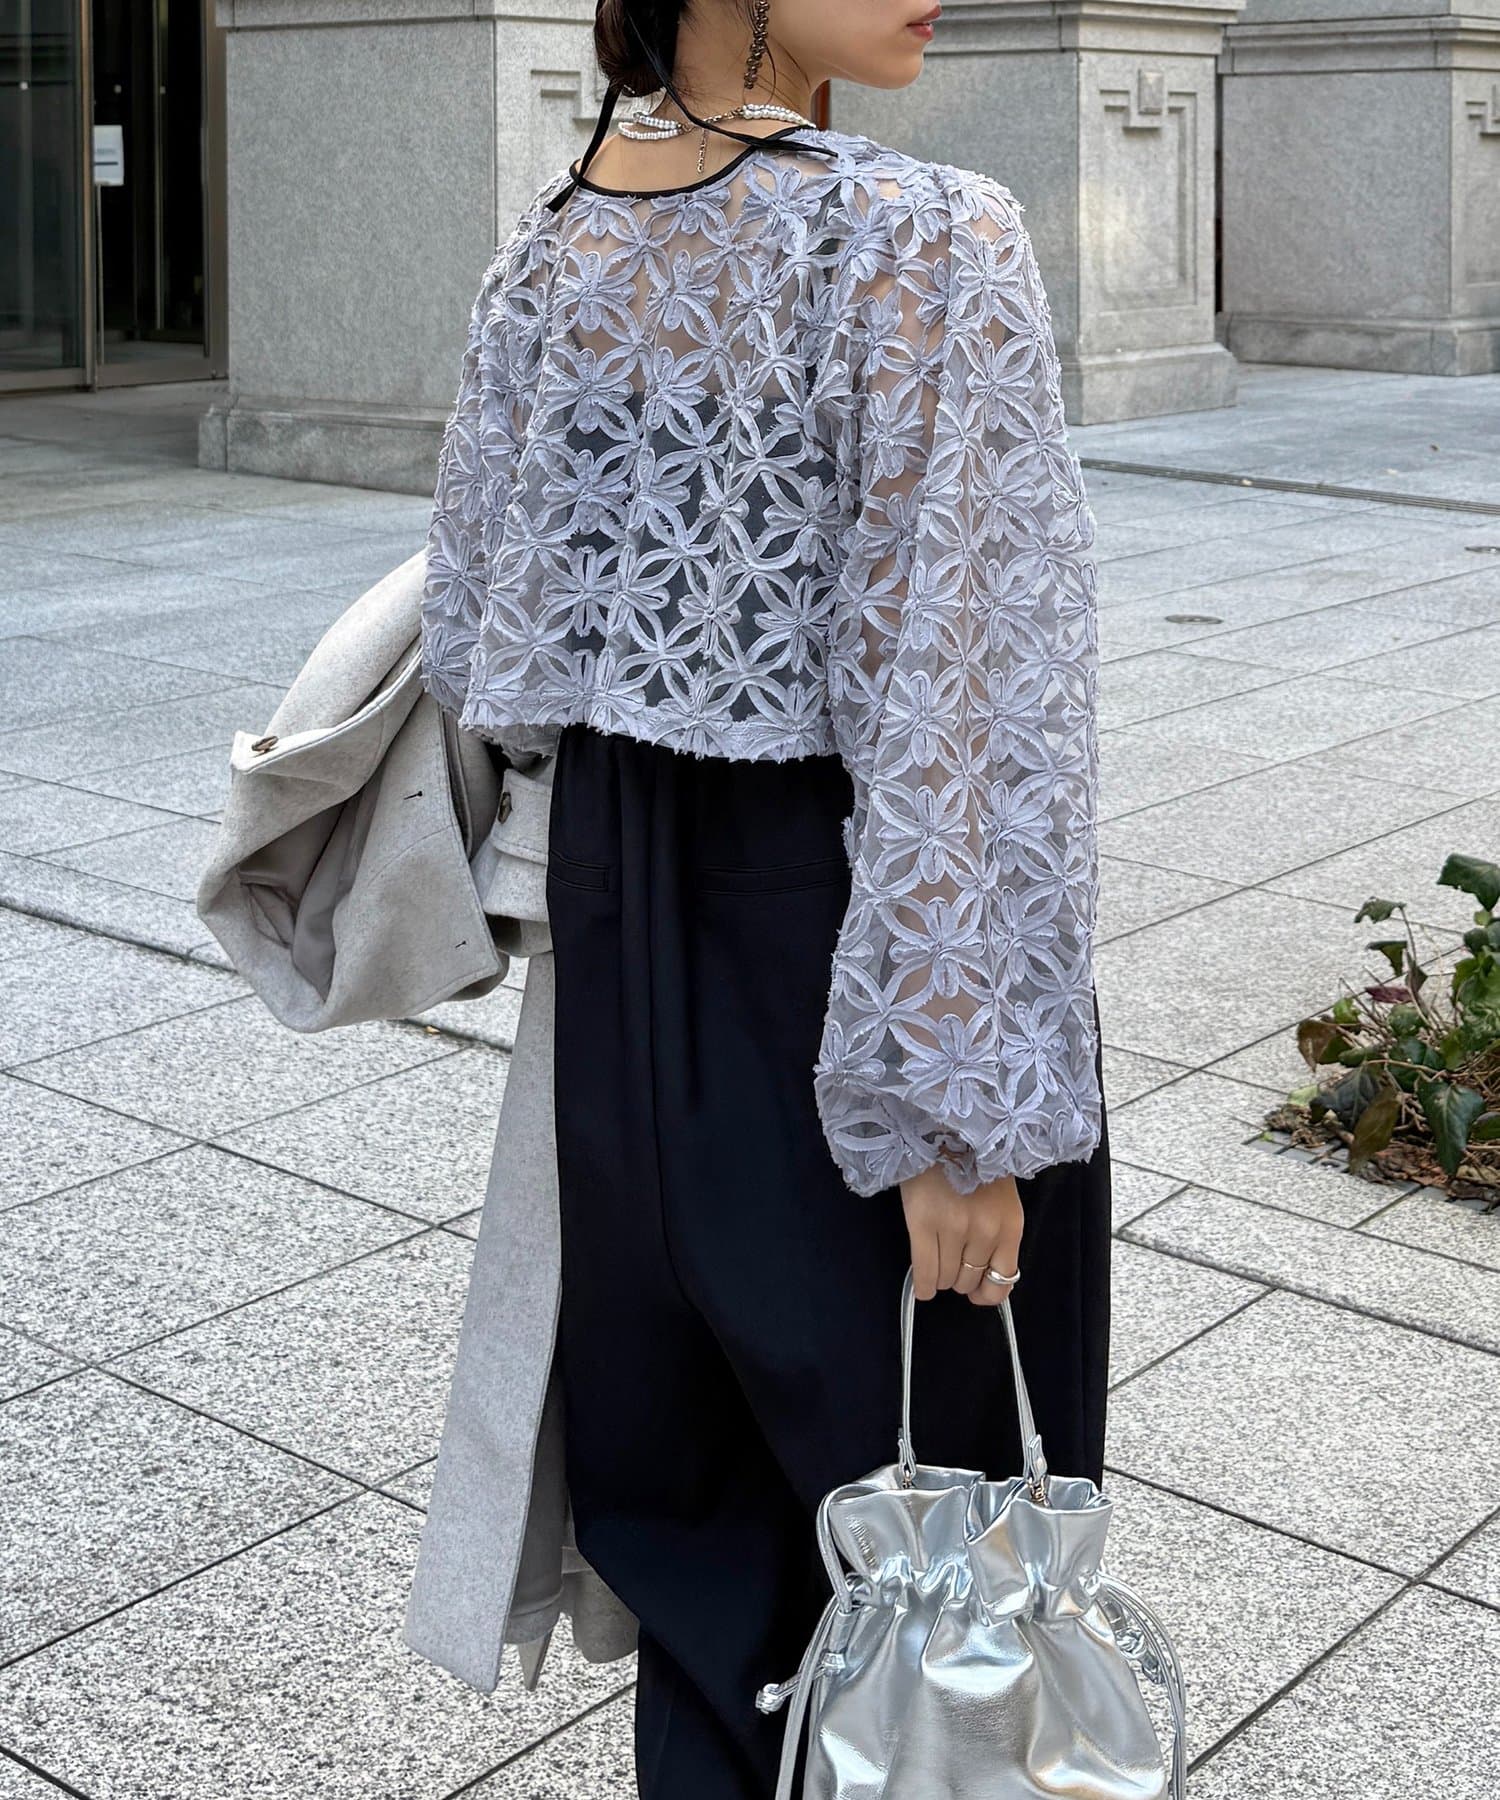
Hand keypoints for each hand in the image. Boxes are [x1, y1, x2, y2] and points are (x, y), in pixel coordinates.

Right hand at [899, 1162, 1022, 1306]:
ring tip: (934, 1263)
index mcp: (1009, 1226)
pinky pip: (924, 1270)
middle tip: (950, 1263)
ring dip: (940, 1277)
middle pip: (969, 1281)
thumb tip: (984, 1274)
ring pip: (946, 1278)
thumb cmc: (973, 1161)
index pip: (1002, 1280)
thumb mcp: (1000, 1199)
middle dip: (959, 1278)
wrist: (945, 1128)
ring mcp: (954, 1229)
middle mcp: (986, 1232)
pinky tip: (921, 1287)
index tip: (977, 1292)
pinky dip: (922, 1284)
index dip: (987, 1293)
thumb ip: (997, 1234)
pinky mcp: (924, 1224)